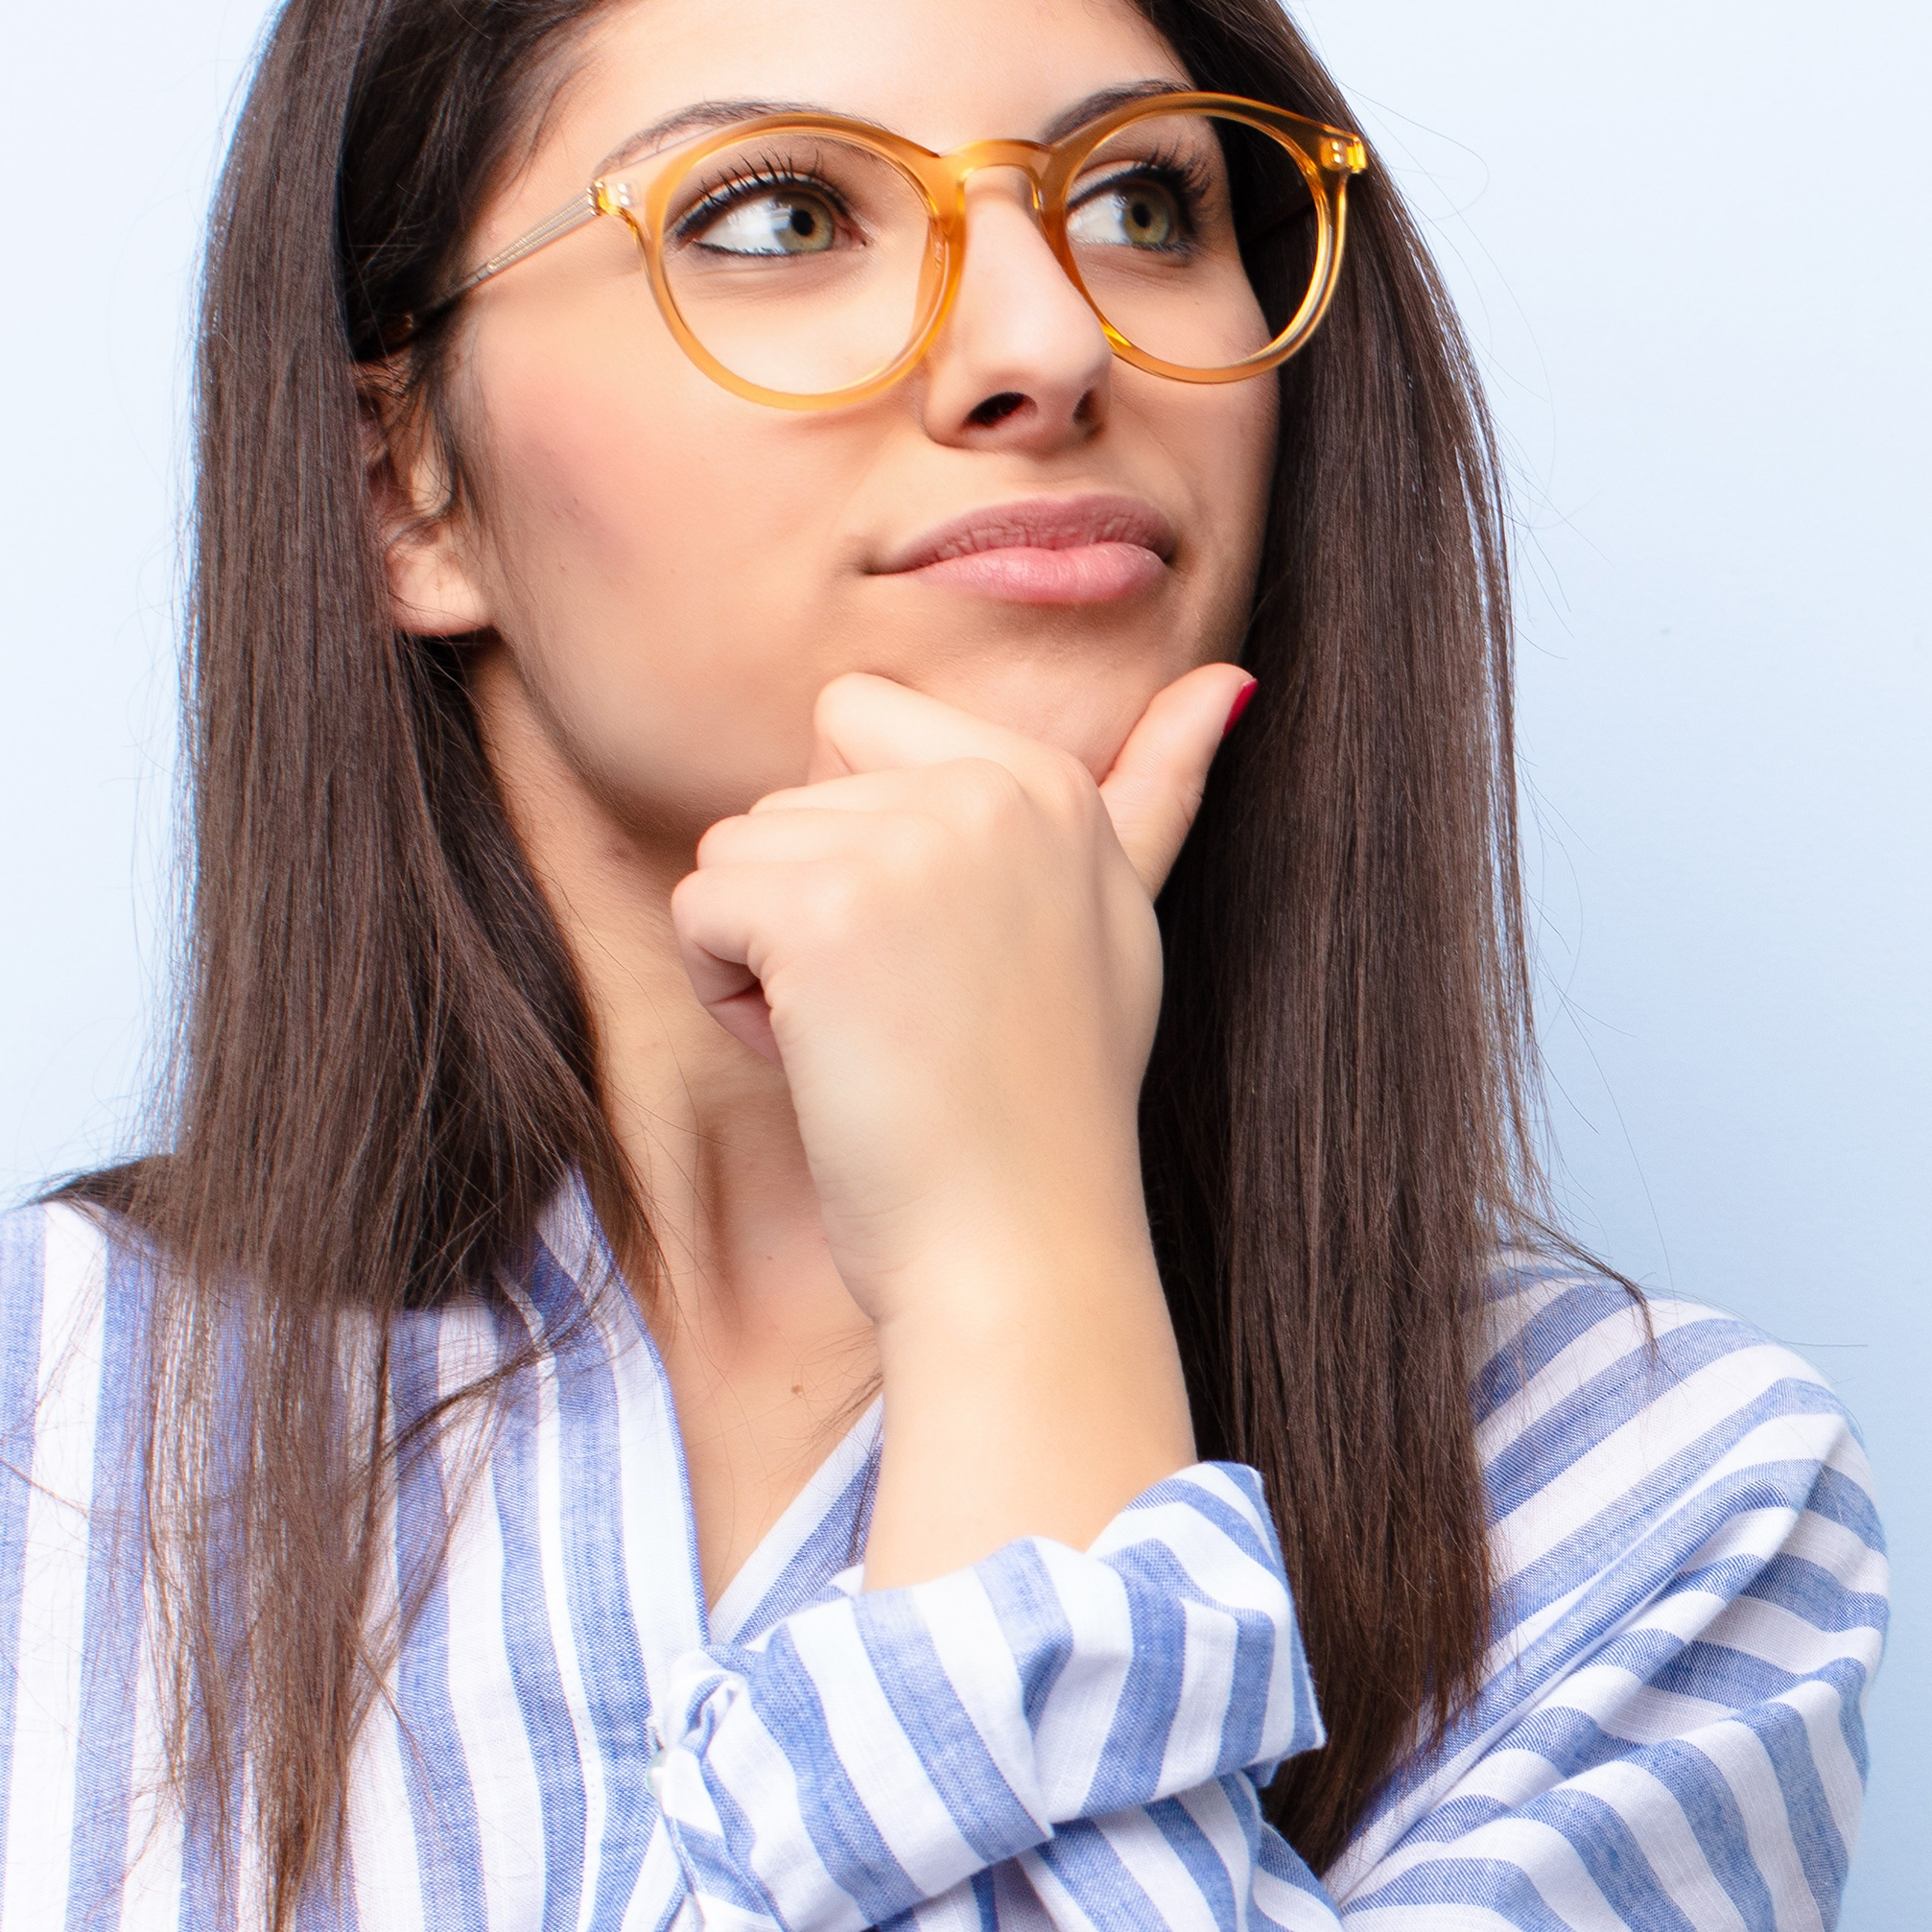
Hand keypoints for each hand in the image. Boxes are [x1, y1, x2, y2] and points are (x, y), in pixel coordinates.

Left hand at [667, 666, 1258, 1335]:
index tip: (946, 951)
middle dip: (814, 900)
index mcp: (1050, 781)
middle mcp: (988, 788)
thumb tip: (1232, 681)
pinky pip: (699, 908)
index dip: (867, 842)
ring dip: (766, 954)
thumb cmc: (1049, 1107)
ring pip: (737, 848)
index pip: (859, 721)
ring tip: (870, 1042)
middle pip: (792, 790)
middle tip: (908, 1015)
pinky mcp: (823, 912)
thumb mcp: (1120, 925)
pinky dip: (729, 997)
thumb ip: (1155, 794)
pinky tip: (819, 1059)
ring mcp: (909, 844)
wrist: (1020, 1251)